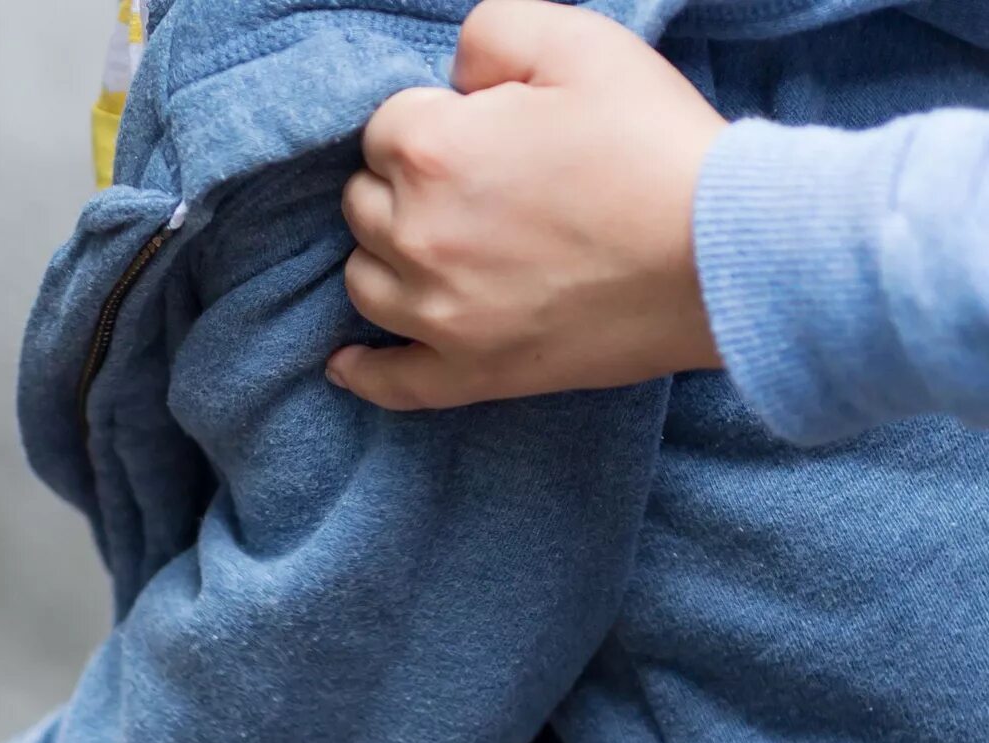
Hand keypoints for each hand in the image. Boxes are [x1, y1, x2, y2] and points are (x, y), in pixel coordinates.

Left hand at [327, 0, 726, 409]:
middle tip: (478, 185)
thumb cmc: (656, 143)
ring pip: (363, 281)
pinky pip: (386, 381)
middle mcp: (414, 235)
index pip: (387, 127)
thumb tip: (454, 75)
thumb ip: (493, 34)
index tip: (489, 132)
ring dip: (389, 258)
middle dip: (405, 186)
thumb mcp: (580, 43)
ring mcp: (433, 314)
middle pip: (364, 203)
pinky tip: (347, 361)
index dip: (437, 122)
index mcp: (431, 151)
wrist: (722, 251)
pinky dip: (363, 369)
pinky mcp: (467, 373)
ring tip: (441, 247)